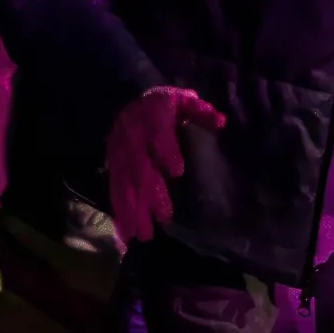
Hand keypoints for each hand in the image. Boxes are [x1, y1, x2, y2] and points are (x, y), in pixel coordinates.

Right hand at [105, 85, 225, 244]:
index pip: (158, 133)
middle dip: (151, 193)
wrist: (127, 98)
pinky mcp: (112, 165)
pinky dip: (119, 213)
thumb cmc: (163, 104)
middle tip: (165, 218)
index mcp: (152, 117)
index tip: (177, 171)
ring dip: (132, 210)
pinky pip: (114, 190)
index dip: (166, 150)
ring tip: (142, 235)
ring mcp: (120, 153)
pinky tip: (124, 234)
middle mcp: (133, 136)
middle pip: (140, 166)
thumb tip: (221, 122)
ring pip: (124, 183)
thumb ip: (201, 111)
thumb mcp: (183, 100)